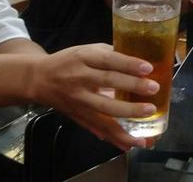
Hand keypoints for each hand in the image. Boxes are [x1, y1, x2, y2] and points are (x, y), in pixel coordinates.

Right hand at [34, 44, 157, 150]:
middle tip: (154, 89)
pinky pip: (98, 127)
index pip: (108, 60)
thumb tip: (137, 59)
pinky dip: (115, 136)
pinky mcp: (78, 116)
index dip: (128, 63)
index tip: (147, 68)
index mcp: (83, 58)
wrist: (39, 79)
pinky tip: (131, 143)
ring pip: (104, 109)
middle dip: (132, 86)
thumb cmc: (68, 61)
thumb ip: (108, 54)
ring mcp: (79, 99)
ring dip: (128, 114)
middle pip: (107, 82)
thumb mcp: (86, 50)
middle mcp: (80, 78)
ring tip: (148, 115)